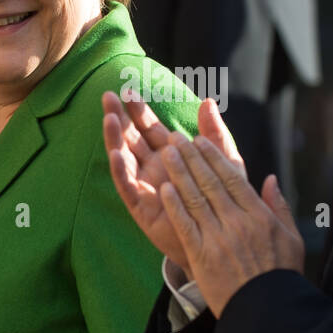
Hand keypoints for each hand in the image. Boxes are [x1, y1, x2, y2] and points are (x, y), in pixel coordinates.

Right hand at [104, 92, 242, 273]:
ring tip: (109, 119)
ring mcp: (145, 188)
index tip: (129, 89)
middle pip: (131, 139)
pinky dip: (120, 170)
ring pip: (124, 159)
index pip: (150, 129)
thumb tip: (207, 101)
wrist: (220, 242)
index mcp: (170, 157)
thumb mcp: (223, 164)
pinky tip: (115, 154)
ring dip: (115, 139)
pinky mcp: (142, 208)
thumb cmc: (222, 203)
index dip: (139, 110)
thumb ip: (214, 135)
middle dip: (119, 117)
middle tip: (109, 96)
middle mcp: (153, 170)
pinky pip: (127, 187)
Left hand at [157, 133, 303, 315]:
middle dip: (191, 157)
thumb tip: (271, 180)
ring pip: (195, 198)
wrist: (267, 313)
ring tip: (166, 153)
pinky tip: (164, 188)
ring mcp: (218, 238)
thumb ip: (279, 207)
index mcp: (259, 215)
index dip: (214, 157)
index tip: (200, 140)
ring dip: (179, 173)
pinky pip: (186, 224)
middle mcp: (238, 222)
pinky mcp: (202, 256)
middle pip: (210, 182)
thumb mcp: (291, 239)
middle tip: (176, 138)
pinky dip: (174, 205)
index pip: (233, 178)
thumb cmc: (281, 276)